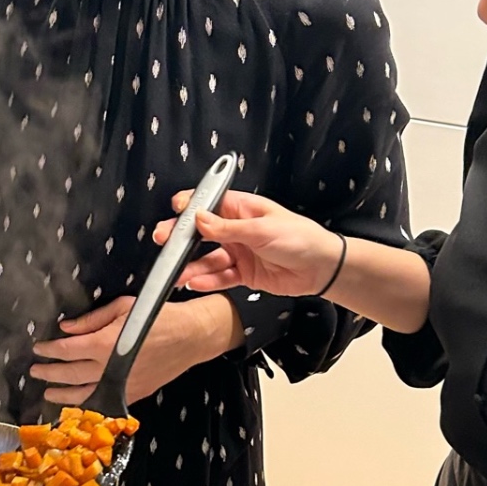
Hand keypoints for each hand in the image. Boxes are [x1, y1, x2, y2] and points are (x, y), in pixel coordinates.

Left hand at [30, 294, 242, 406]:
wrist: (191, 337)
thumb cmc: (158, 316)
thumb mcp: (122, 308)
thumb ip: (91, 320)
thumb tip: (67, 328)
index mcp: (103, 344)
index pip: (66, 350)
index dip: (49, 350)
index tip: (38, 349)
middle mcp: (109, 369)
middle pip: (70, 375)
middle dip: (49, 373)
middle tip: (36, 371)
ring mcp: (122, 385)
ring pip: (84, 395)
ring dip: (63, 395)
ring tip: (49, 393)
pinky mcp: (133, 394)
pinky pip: (105, 402)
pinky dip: (88, 403)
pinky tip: (78, 402)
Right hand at [154, 188, 342, 296]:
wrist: (322, 267)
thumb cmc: (300, 237)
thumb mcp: (261, 229)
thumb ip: (227, 228)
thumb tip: (198, 218)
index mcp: (242, 208)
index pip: (209, 203)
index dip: (190, 205)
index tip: (174, 210)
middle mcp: (237, 229)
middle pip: (202, 232)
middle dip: (182, 237)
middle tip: (164, 241)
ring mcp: (240, 251)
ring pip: (208, 258)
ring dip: (191, 265)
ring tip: (176, 273)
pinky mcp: (244, 273)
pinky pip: (220, 276)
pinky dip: (207, 280)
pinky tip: (195, 282)